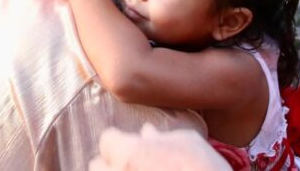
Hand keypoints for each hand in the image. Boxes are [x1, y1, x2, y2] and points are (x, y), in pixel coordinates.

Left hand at [89, 124, 230, 170]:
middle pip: (96, 165)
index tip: (133, 144)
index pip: (107, 139)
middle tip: (134, 164)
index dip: (119, 140)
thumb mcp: (188, 143)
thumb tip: (147, 132)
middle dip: (111, 162)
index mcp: (129, 152)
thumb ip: (162, 137)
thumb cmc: (202, 168)